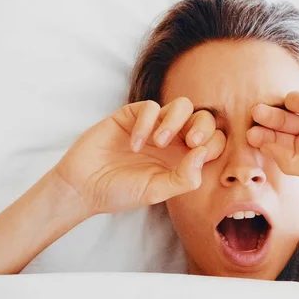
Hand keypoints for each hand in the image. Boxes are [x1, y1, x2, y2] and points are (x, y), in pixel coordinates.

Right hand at [54, 97, 224, 216]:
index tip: (199, 156)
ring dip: (176, 121)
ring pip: (182, 106)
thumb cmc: (121, 192)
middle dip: (203, 127)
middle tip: (191, 142)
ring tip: (160, 142)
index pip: (213, 142)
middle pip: (203, 118)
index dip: (214, 145)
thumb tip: (202, 154)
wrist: (84, 186)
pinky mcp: (132, 116)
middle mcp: (173, 140)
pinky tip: (134, 144)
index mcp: (184, 159)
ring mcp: (153, 126)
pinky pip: (150, 107)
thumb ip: (183, 177)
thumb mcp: (157, 192)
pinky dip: (147, 123)